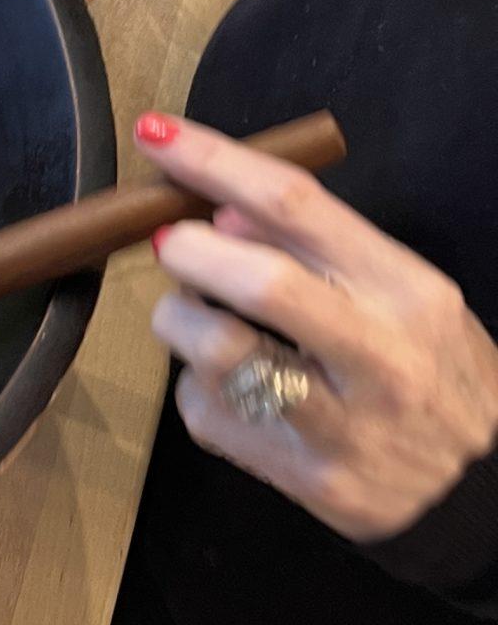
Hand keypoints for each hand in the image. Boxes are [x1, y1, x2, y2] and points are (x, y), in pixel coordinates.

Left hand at [137, 114, 497, 540]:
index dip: (217, 163)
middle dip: (192, 250)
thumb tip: (224, 206)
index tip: (159, 135)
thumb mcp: (404, 291)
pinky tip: (225, 384)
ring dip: (179, 319)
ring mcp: (342, 425)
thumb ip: (321, 247)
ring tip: (191, 313)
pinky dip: (196, 386)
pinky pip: (210, 415)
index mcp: (408, 292)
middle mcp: (380, 357)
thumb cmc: (431, 369)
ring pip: (220, 355)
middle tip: (171, 241)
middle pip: (262, 284)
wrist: (478, 489)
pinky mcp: (304, 477)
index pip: (299, 207)